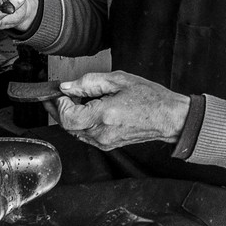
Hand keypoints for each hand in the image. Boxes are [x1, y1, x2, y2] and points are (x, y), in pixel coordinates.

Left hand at [46, 71, 190, 150]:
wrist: (167, 117)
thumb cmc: (149, 98)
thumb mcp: (119, 80)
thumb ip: (89, 82)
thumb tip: (68, 86)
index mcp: (105, 115)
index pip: (68, 116)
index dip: (59, 104)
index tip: (61, 92)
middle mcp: (102, 133)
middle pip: (67, 126)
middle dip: (59, 110)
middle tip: (58, 96)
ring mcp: (104, 142)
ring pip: (75, 132)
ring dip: (69, 117)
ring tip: (72, 100)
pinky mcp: (107, 145)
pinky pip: (85, 136)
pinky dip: (80, 123)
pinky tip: (85, 111)